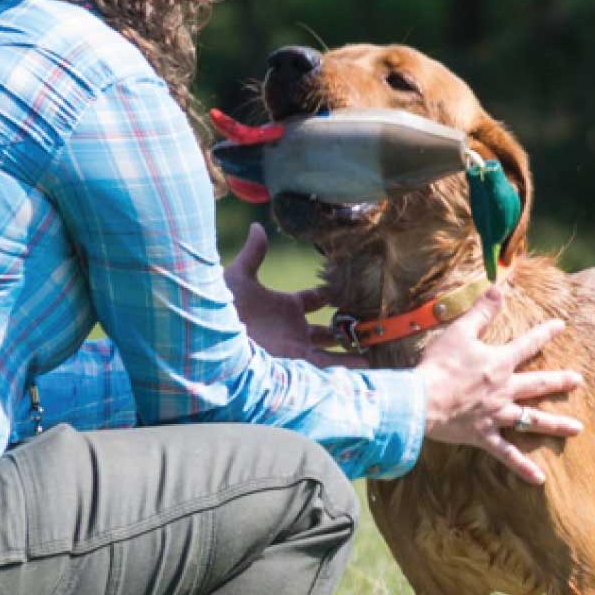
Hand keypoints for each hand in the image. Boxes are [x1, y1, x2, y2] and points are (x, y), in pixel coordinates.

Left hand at [224, 222, 363, 368]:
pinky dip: (349, 367)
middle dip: (349, 324)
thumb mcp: (238, 276)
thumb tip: (257, 226)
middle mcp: (295, 329)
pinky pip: (330, 367)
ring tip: (381, 343)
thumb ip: (254, 253)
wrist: (212, 341)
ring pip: (334, 349)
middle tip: (375, 317)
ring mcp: (298, 348)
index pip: (316, 298)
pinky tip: (371, 364)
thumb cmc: (221, 308)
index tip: (354, 282)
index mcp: (285, 306)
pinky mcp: (298, 364)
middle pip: (330, 328)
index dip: (333, 291)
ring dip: (355, 347)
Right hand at [418, 283, 581, 484]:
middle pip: (539, 384)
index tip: (561, 325)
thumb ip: (481, 311)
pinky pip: (508, 454)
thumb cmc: (438, 366)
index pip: (528, 344)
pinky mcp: (485, 435)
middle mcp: (504, 390)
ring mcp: (497, 415)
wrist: (421, 401)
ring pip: (533, 420)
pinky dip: (523, 467)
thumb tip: (498, 288)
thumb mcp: (459, 332)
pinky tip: (540, 479)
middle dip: (561, 381)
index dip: (545, 333)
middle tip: (580, 381)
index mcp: (499, 363)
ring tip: (577, 429)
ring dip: (556, 424)